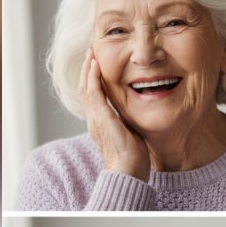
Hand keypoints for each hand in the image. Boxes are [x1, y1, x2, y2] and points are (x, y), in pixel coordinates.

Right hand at [80, 48, 150, 181]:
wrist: (128, 173)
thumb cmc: (133, 160)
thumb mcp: (131, 134)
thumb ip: (130, 122)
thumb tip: (139, 113)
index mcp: (100, 123)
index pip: (93, 96)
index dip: (94, 79)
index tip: (98, 64)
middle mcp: (94, 119)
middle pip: (86, 88)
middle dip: (89, 69)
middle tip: (92, 52)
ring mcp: (96, 118)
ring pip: (86, 87)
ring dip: (89, 69)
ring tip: (92, 53)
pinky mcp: (101, 118)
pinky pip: (93, 93)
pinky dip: (93, 78)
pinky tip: (96, 65)